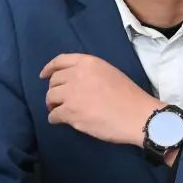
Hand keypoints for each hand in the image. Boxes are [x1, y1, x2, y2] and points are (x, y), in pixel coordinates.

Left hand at [41, 53, 162, 145]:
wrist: (138, 116)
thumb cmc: (129, 96)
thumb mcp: (110, 73)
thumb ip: (90, 73)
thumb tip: (72, 82)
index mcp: (88, 63)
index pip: (60, 61)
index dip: (49, 68)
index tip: (44, 75)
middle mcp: (76, 75)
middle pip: (54, 81)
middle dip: (54, 91)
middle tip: (60, 100)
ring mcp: (72, 94)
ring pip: (50, 98)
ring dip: (53, 105)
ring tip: (60, 111)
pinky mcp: (70, 112)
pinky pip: (53, 115)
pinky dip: (55, 119)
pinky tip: (62, 121)